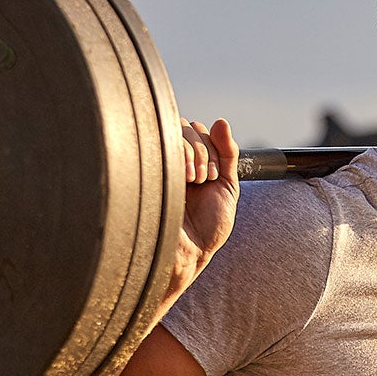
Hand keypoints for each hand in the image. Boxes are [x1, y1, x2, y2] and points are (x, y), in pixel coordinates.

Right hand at [167, 118, 238, 303]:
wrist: (190, 253)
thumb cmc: (207, 227)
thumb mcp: (228, 187)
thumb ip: (228, 154)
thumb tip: (222, 122)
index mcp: (190, 161)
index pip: (197, 129)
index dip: (210, 146)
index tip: (214, 177)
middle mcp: (172, 160)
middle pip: (185, 126)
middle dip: (203, 150)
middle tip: (204, 181)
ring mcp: (158, 165)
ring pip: (174, 132)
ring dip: (193, 154)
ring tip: (194, 183)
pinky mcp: (147, 172)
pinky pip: (161, 145)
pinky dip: (181, 156)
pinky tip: (184, 180)